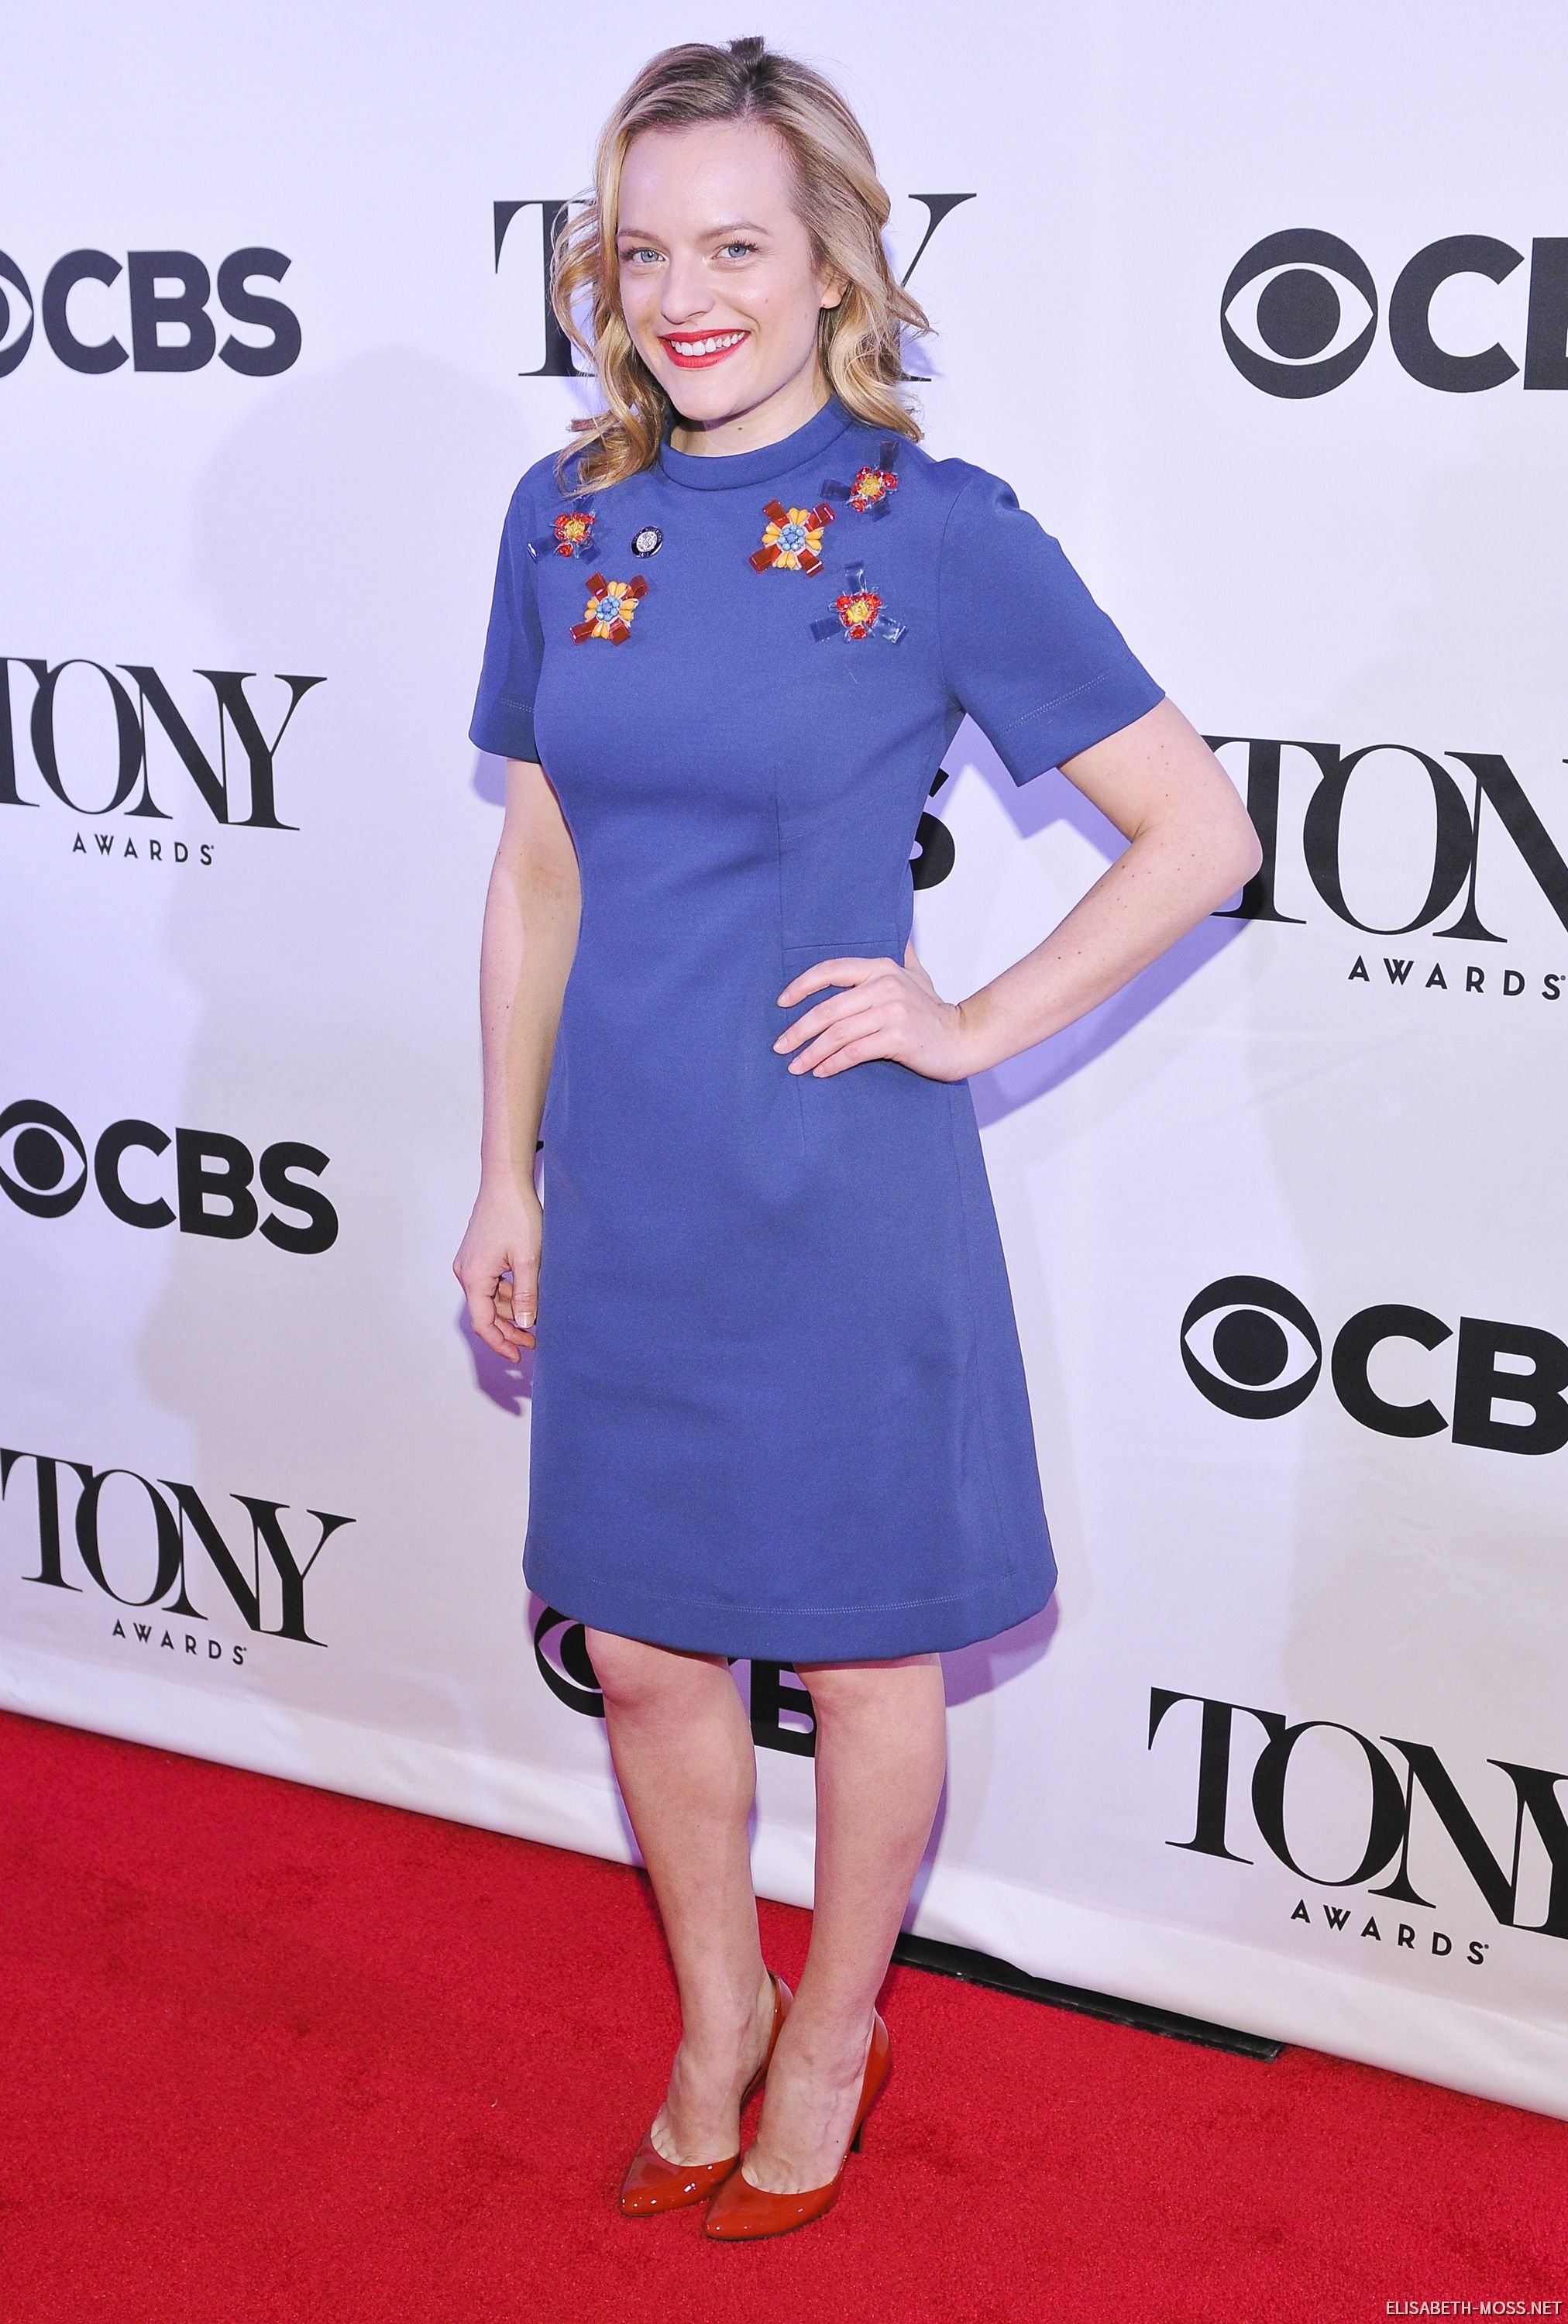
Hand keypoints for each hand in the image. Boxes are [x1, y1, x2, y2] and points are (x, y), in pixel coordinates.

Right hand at [453, 1180, 541, 1358]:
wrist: (505, 1182)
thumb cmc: (516, 1215)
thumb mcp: (528, 1259)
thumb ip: (526, 1293)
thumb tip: (527, 1324)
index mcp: (474, 1277)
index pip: (482, 1323)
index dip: (499, 1343)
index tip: (517, 1355)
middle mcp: (466, 1272)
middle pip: (485, 1313)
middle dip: (508, 1330)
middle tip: (533, 1341)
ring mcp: (470, 1263)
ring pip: (489, 1299)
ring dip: (510, 1312)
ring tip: (535, 1320)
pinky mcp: (478, 1255)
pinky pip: (491, 1284)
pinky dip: (507, 1295)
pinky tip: (527, 1297)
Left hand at [773, 945, 977, 1081]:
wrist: (962, 1038)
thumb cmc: (934, 1012)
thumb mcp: (916, 975)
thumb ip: (899, 956)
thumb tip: (893, 934)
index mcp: (881, 968)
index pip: (831, 970)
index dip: (801, 986)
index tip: (782, 1002)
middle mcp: (884, 986)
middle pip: (828, 1008)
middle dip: (798, 1029)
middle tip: (780, 1045)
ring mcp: (891, 1012)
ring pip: (838, 1033)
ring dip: (811, 1052)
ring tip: (796, 1065)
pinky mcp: (897, 1038)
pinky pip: (854, 1052)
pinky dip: (833, 1063)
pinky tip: (821, 1071)